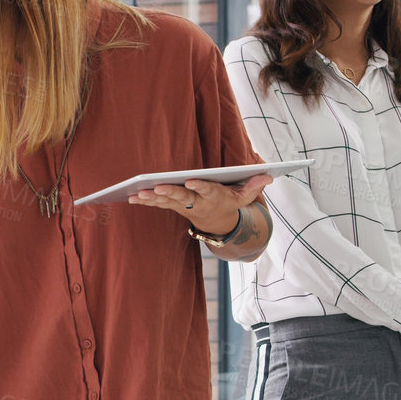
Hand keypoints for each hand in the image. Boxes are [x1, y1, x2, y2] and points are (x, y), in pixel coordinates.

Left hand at [128, 173, 272, 235]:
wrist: (219, 224)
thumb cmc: (230, 202)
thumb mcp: (245, 196)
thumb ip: (254, 186)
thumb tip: (270, 176)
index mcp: (214, 196)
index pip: (207, 190)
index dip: (199, 186)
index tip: (191, 180)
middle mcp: (197, 202)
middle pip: (182, 197)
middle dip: (169, 193)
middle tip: (156, 187)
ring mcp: (184, 206)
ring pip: (166, 202)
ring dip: (151, 199)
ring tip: (136, 194)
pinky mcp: (174, 207)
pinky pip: (158, 205)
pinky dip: (145, 201)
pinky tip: (131, 197)